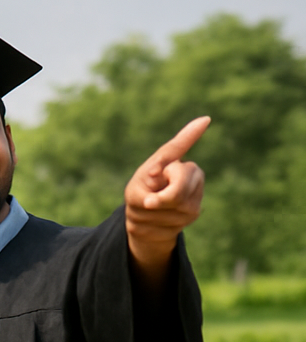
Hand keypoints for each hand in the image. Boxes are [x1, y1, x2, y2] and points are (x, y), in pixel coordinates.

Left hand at [125, 116, 208, 287]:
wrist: (149, 221)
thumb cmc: (141, 198)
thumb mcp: (136, 193)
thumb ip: (149, 193)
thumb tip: (156, 186)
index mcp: (172, 161)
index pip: (179, 148)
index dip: (190, 134)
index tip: (204, 119)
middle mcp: (191, 172)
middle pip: (180, 184)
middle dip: (163, 196)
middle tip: (149, 201)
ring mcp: (196, 191)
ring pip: (177, 203)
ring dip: (157, 211)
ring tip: (155, 208)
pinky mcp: (195, 211)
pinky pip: (177, 218)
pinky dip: (160, 221)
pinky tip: (159, 218)